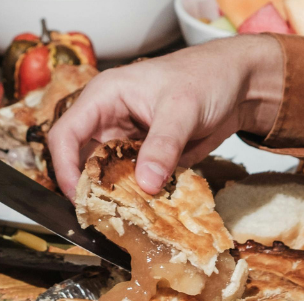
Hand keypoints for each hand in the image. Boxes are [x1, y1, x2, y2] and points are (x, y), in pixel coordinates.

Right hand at [46, 35, 284, 195]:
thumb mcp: (183, 109)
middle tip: (101, 216)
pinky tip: (148, 212)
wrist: (238, 83)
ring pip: (107, 175)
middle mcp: (109, 119)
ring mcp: (127, 139)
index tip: (78, 196)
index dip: (65, 167)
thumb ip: (163, 146)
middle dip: (89, 188)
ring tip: (126, 219)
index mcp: (104, 97)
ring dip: (115, 196)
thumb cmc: (205, 77)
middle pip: (82, 159)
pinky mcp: (146, 156)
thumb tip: (146, 184)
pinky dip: (138, 197)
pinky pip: (133, 181)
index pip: (66, 134)